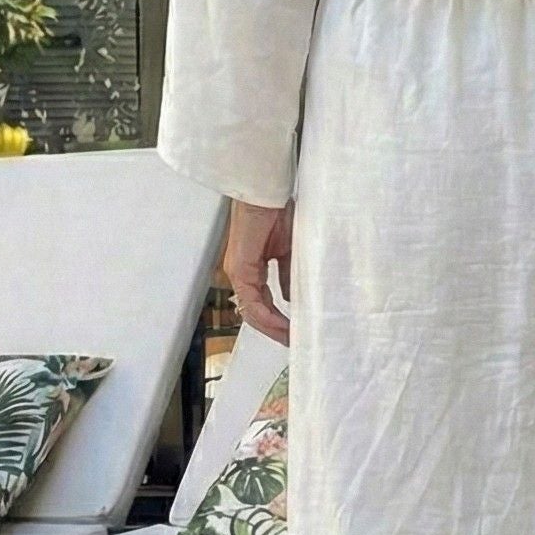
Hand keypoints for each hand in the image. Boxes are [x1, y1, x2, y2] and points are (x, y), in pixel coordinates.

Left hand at [224, 199, 293, 342]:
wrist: (267, 191)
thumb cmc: (277, 211)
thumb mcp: (288, 250)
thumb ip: (287, 274)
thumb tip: (290, 297)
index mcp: (251, 268)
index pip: (263, 303)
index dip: (278, 320)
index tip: (295, 331)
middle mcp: (242, 274)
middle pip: (255, 313)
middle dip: (275, 330)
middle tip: (294, 342)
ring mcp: (239, 273)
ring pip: (252, 312)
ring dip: (272, 328)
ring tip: (291, 339)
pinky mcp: (240, 269)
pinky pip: (252, 302)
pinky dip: (268, 316)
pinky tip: (283, 324)